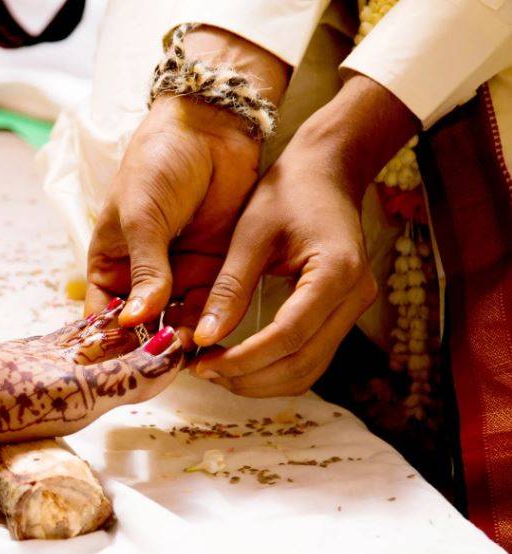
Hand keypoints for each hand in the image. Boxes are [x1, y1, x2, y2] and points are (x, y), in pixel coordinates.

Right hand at [84, 26, 287, 342]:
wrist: (211, 129)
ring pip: (176, 322)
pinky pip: (210, 308)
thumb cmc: (158, 164)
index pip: (102, 314)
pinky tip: (209, 342)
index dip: (106, 340)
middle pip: (140, 326)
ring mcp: (179, 276)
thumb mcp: (141, 217)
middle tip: (154, 369)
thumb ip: (145, 269)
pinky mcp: (215, 271)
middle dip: (146, 347)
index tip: (113, 365)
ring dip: (179, 341)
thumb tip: (135, 319)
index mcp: (110, 264)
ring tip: (183, 359)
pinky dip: (208, 326)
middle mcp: (142, 277)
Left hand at [193, 75, 418, 396]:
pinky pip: (311, 357)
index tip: (202, 363)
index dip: (244, 358)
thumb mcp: (251, 235)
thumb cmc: (287, 193)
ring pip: (308, 370)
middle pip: (302, 363)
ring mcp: (353, 309)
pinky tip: (239, 362)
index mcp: (336, 272)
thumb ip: (229, 288)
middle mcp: (354, 297)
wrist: (327, 172)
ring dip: (261, 380)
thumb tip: (202, 339)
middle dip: (249, 376)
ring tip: (214, 370)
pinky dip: (275, 369)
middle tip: (201, 371)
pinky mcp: (342, 314)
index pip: (289, 336)